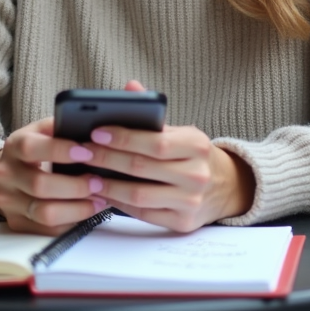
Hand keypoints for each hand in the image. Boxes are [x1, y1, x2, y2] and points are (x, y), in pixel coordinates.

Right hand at [0, 118, 108, 234]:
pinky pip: (48, 229)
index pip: (31, 148)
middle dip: (75, 186)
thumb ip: (61, 127)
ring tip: (99, 200)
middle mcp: (6, 174)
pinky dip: (72, 222)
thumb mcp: (43, 131)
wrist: (9, 172)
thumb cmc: (37, 149)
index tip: (87, 153)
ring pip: (44, 213)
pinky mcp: (16, 222)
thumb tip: (89, 127)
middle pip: (40, 185)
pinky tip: (87, 211)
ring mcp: (8, 201)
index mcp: (14, 145)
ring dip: (77, 208)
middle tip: (99, 182)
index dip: (60, 151)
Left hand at [79, 80, 254, 232]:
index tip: (96, 132)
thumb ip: (153, 113)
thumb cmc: (193, 155)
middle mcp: (197, 174)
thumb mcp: (181, 131)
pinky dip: (119, 204)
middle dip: (107, 159)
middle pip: (142, 167)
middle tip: (83, 152)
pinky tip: (104, 193)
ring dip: (108, 185)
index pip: (155, 141)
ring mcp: (191, 201)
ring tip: (88, 175)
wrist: (226, 186)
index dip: (123, 138)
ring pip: (139, 195)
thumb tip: (130, 87)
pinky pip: (143, 214)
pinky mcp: (182, 223)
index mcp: (196, 145)